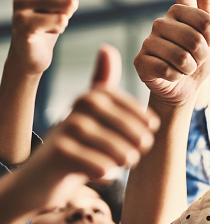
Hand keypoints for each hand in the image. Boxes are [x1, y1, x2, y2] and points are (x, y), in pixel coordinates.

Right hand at [9, 0, 82, 74]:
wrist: (33, 50)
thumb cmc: (47, 16)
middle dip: (72, 5)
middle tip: (59, 13)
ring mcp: (19, 5)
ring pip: (66, 6)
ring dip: (66, 17)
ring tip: (54, 21)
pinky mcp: (22, 25)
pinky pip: (59, 21)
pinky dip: (61, 27)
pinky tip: (50, 30)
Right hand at [17, 45, 158, 211]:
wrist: (42, 175)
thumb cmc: (78, 142)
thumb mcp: (93, 114)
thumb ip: (105, 88)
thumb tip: (106, 47)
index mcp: (90, 97)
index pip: (124, 102)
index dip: (141, 115)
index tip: (153, 127)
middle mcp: (77, 108)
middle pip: (118, 121)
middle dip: (136, 135)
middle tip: (144, 147)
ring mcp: (65, 129)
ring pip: (107, 142)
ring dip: (123, 153)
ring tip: (129, 160)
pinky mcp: (58, 153)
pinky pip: (92, 161)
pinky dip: (104, 169)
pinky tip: (107, 174)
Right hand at [134, 0, 209, 105]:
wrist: (185, 85)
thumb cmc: (198, 56)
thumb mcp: (209, 30)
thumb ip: (206, 0)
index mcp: (177, 11)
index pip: (206, 22)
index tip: (207, 44)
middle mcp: (159, 23)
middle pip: (195, 40)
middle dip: (201, 57)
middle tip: (194, 59)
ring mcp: (148, 42)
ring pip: (181, 57)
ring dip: (189, 69)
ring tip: (184, 68)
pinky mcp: (140, 62)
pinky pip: (167, 70)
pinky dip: (176, 77)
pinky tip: (171, 75)